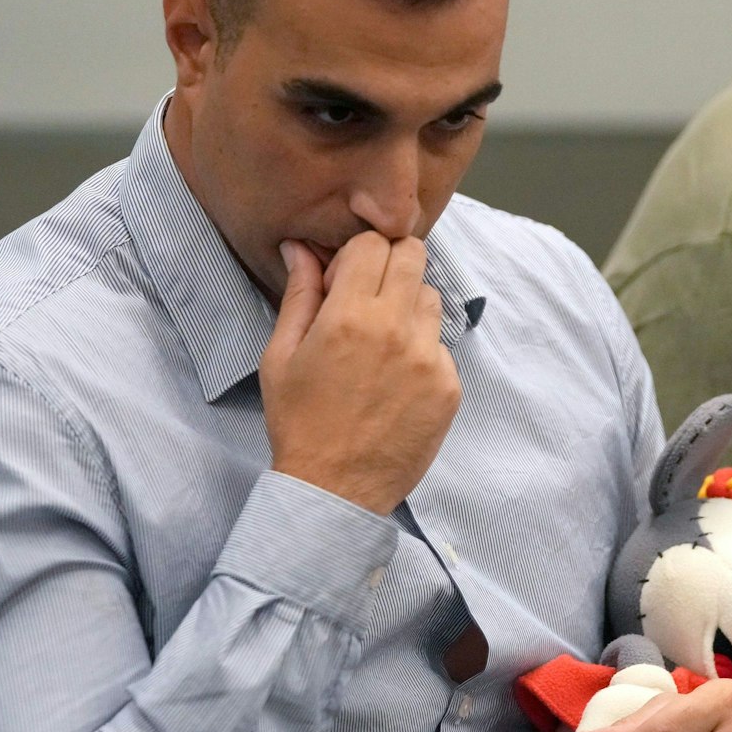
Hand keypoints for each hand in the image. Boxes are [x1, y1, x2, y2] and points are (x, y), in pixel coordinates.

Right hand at [261, 233, 460, 515]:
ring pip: (431, 298)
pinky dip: (421, 351)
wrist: (335, 489)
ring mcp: (430, 359)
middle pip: (414, 255)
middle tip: (367, 300)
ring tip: (380, 346)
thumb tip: (301, 248)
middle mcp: (397, 330)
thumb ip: (299, 295)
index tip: (342, 283)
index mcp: (350, 317)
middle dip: (390, 266)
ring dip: (408, 307)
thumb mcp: (281, 356)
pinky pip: (441, 345)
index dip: (357, 255)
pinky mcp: (449, 387)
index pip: (376, 242)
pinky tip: (394, 381)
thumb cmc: (300, 423)